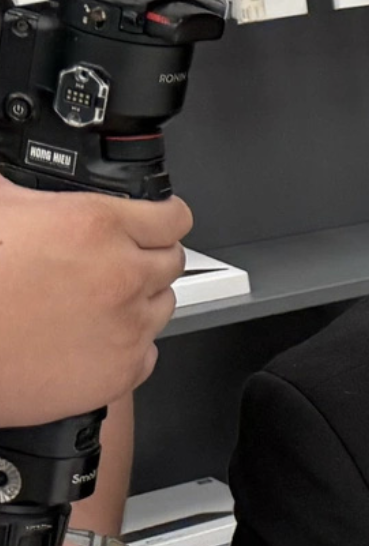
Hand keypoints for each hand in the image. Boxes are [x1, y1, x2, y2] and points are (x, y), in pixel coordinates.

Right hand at [0, 188, 190, 426]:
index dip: (164, 218)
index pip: (172, 217)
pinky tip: (92, 341)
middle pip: (171, 261)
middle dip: (147, 259)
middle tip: (111, 266)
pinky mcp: (120, 371)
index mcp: (94, 227)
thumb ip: (19, 189)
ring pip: (163, 306)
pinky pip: (148, 353)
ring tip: (92, 305)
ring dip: (139, 302)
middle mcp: (121, 275)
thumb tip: (19, 173)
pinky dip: (127, 348)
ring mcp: (126, 326)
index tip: (160, 223)